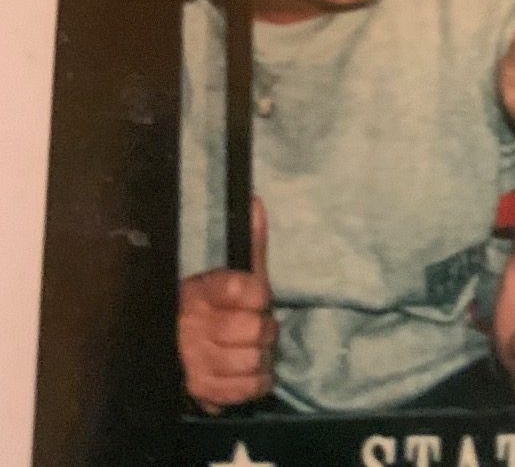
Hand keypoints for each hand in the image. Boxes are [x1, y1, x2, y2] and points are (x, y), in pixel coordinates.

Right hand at [178, 197, 275, 413]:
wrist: (172, 353)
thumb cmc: (213, 310)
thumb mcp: (230, 275)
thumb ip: (250, 242)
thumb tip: (257, 201)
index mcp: (198, 292)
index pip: (247, 289)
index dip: (258, 295)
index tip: (254, 297)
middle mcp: (192, 327)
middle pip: (257, 329)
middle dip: (263, 329)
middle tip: (250, 327)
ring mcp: (195, 361)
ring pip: (256, 359)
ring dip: (260, 356)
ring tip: (245, 348)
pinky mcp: (203, 391)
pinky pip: (252, 387)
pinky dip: (256, 381)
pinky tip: (244, 370)